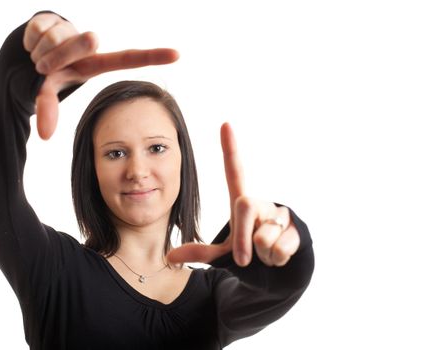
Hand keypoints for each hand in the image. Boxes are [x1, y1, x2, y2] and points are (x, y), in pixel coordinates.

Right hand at [23, 13, 178, 139]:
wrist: (26, 53)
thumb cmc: (51, 76)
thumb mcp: (52, 92)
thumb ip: (50, 109)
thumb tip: (44, 135)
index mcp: (96, 64)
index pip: (127, 59)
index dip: (152, 57)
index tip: (178, 55)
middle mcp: (87, 44)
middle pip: (80, 44)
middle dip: (61, 53)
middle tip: (45, 66)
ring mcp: (70, 29)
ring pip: (53, 41)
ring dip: (40, 55)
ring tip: (40, 59)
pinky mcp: (50, 18)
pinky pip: (36, 33)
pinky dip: (29, 44)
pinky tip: (34, 46)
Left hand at [166, 123, 300, 266]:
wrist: (276, 274)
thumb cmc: (248, 258)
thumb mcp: (223, 255)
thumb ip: (201, 252)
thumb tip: (170, 256)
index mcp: (242, 203)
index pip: (235, 172)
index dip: (230, 148)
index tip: (225, 124)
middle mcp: (261, 203)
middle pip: (245, 206)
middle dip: (241, 239)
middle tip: (243, 259)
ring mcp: (280, 214)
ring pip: (263, 236)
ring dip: (260, 255)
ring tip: (265, 255)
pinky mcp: (297, 229)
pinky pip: (280, 248)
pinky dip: (275, 261)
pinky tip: (279, 259)